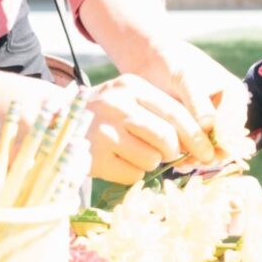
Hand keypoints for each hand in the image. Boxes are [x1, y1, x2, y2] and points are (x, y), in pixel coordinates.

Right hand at [80, 74, 205, 184]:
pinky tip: (117, 162)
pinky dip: (131, 174)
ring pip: (152, 159)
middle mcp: (117, 105)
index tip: (209, 152)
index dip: (196, 135)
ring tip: (133, 153)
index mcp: (131, 86)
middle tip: (168, 155)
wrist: (52, 123)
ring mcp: (104, 131)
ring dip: (150, 163)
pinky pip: (132, 175)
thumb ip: (160, 112)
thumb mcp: (128, 99)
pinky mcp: (95, 157)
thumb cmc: (103, 115)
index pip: (175, 111)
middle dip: (174, 152)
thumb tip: (199, 142)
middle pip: (167, 137)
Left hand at [129, 39, 251, 167]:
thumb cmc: (172, 63)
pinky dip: (190, 155)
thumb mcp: (186, 78)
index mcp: (234, 94)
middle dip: (210, 155)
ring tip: (183, 164)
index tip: (205, 155)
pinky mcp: (196, 128)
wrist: (153, 60)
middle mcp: (228, 110)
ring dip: (199, 158)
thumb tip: (209, 126)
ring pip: (212, 148)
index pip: (233, 126)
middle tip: (191, 164)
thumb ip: (198, 102)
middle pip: (226, 142)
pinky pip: (198, 147)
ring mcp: (213, 121)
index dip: (221, 144)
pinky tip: (179, 161)